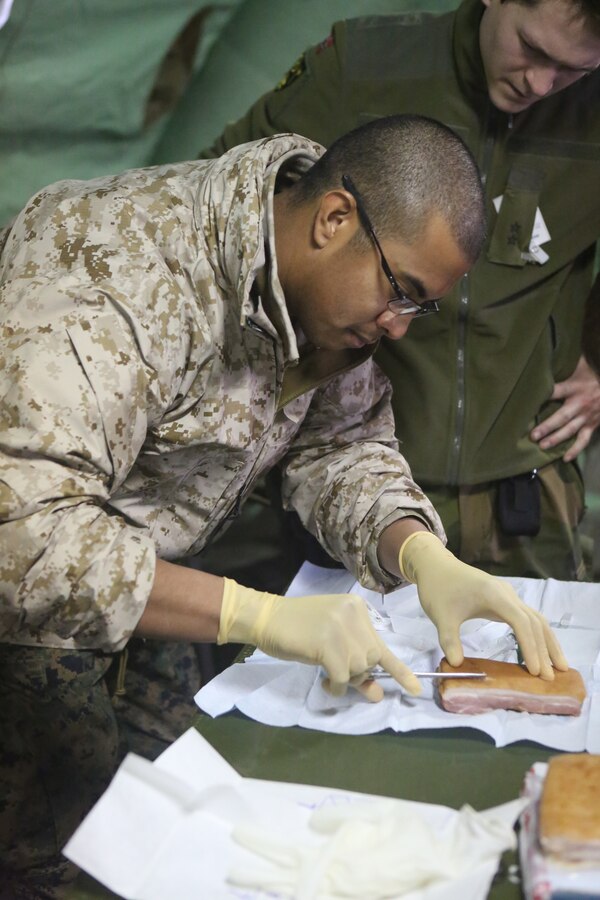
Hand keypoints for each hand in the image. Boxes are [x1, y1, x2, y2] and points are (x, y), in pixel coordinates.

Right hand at [217, 578, 421, 700]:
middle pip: (371, 659)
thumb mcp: (331, 644)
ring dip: (345, 679)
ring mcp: (341, 627)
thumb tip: (378, 694)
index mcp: (357, 608)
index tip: (416, 690)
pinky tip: (324, 682)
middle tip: (339, 676)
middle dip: (359, 674)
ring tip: (327, 675)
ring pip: (359, 668)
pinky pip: (342, 676)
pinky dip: (335, 685)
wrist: (267, 619)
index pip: (381, 644)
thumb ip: (356, 664)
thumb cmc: (298, 630)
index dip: (398, 671)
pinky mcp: (327, 643)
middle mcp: (353, 614)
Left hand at [399, 532, 567, 679]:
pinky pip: (527, 617)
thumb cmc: (439, 588)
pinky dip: (536, 634)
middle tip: (552, 677)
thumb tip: (456, 665)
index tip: (536, 671)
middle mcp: (507, 594)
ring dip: (547, 641)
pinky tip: (539, 650)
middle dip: (545, 648)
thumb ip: (449, 639)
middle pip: (535, 621)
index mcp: (495, 595)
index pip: (521, 623)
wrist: (436, 566)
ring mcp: (508, 596)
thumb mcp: (440, 616)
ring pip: (535, 618)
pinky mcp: (505, 600)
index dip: (530, 647)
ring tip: (558, 666)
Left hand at [530, 356, 599, 461]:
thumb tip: (548, 351)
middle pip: (562, 416)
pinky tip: (565, 458)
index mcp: (576, 387)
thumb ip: (566, 362)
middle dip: (548, 426)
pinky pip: (584, 440)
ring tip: (542, 446)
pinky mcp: (593, 426)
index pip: (557, 391)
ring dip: (556, 439)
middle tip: (533, 435)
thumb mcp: (581, 365)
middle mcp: (581, 403)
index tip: (528, 401)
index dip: (544, 394)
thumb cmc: (593, 374)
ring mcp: (587, 417)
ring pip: (571, 430)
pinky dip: (575, 450)